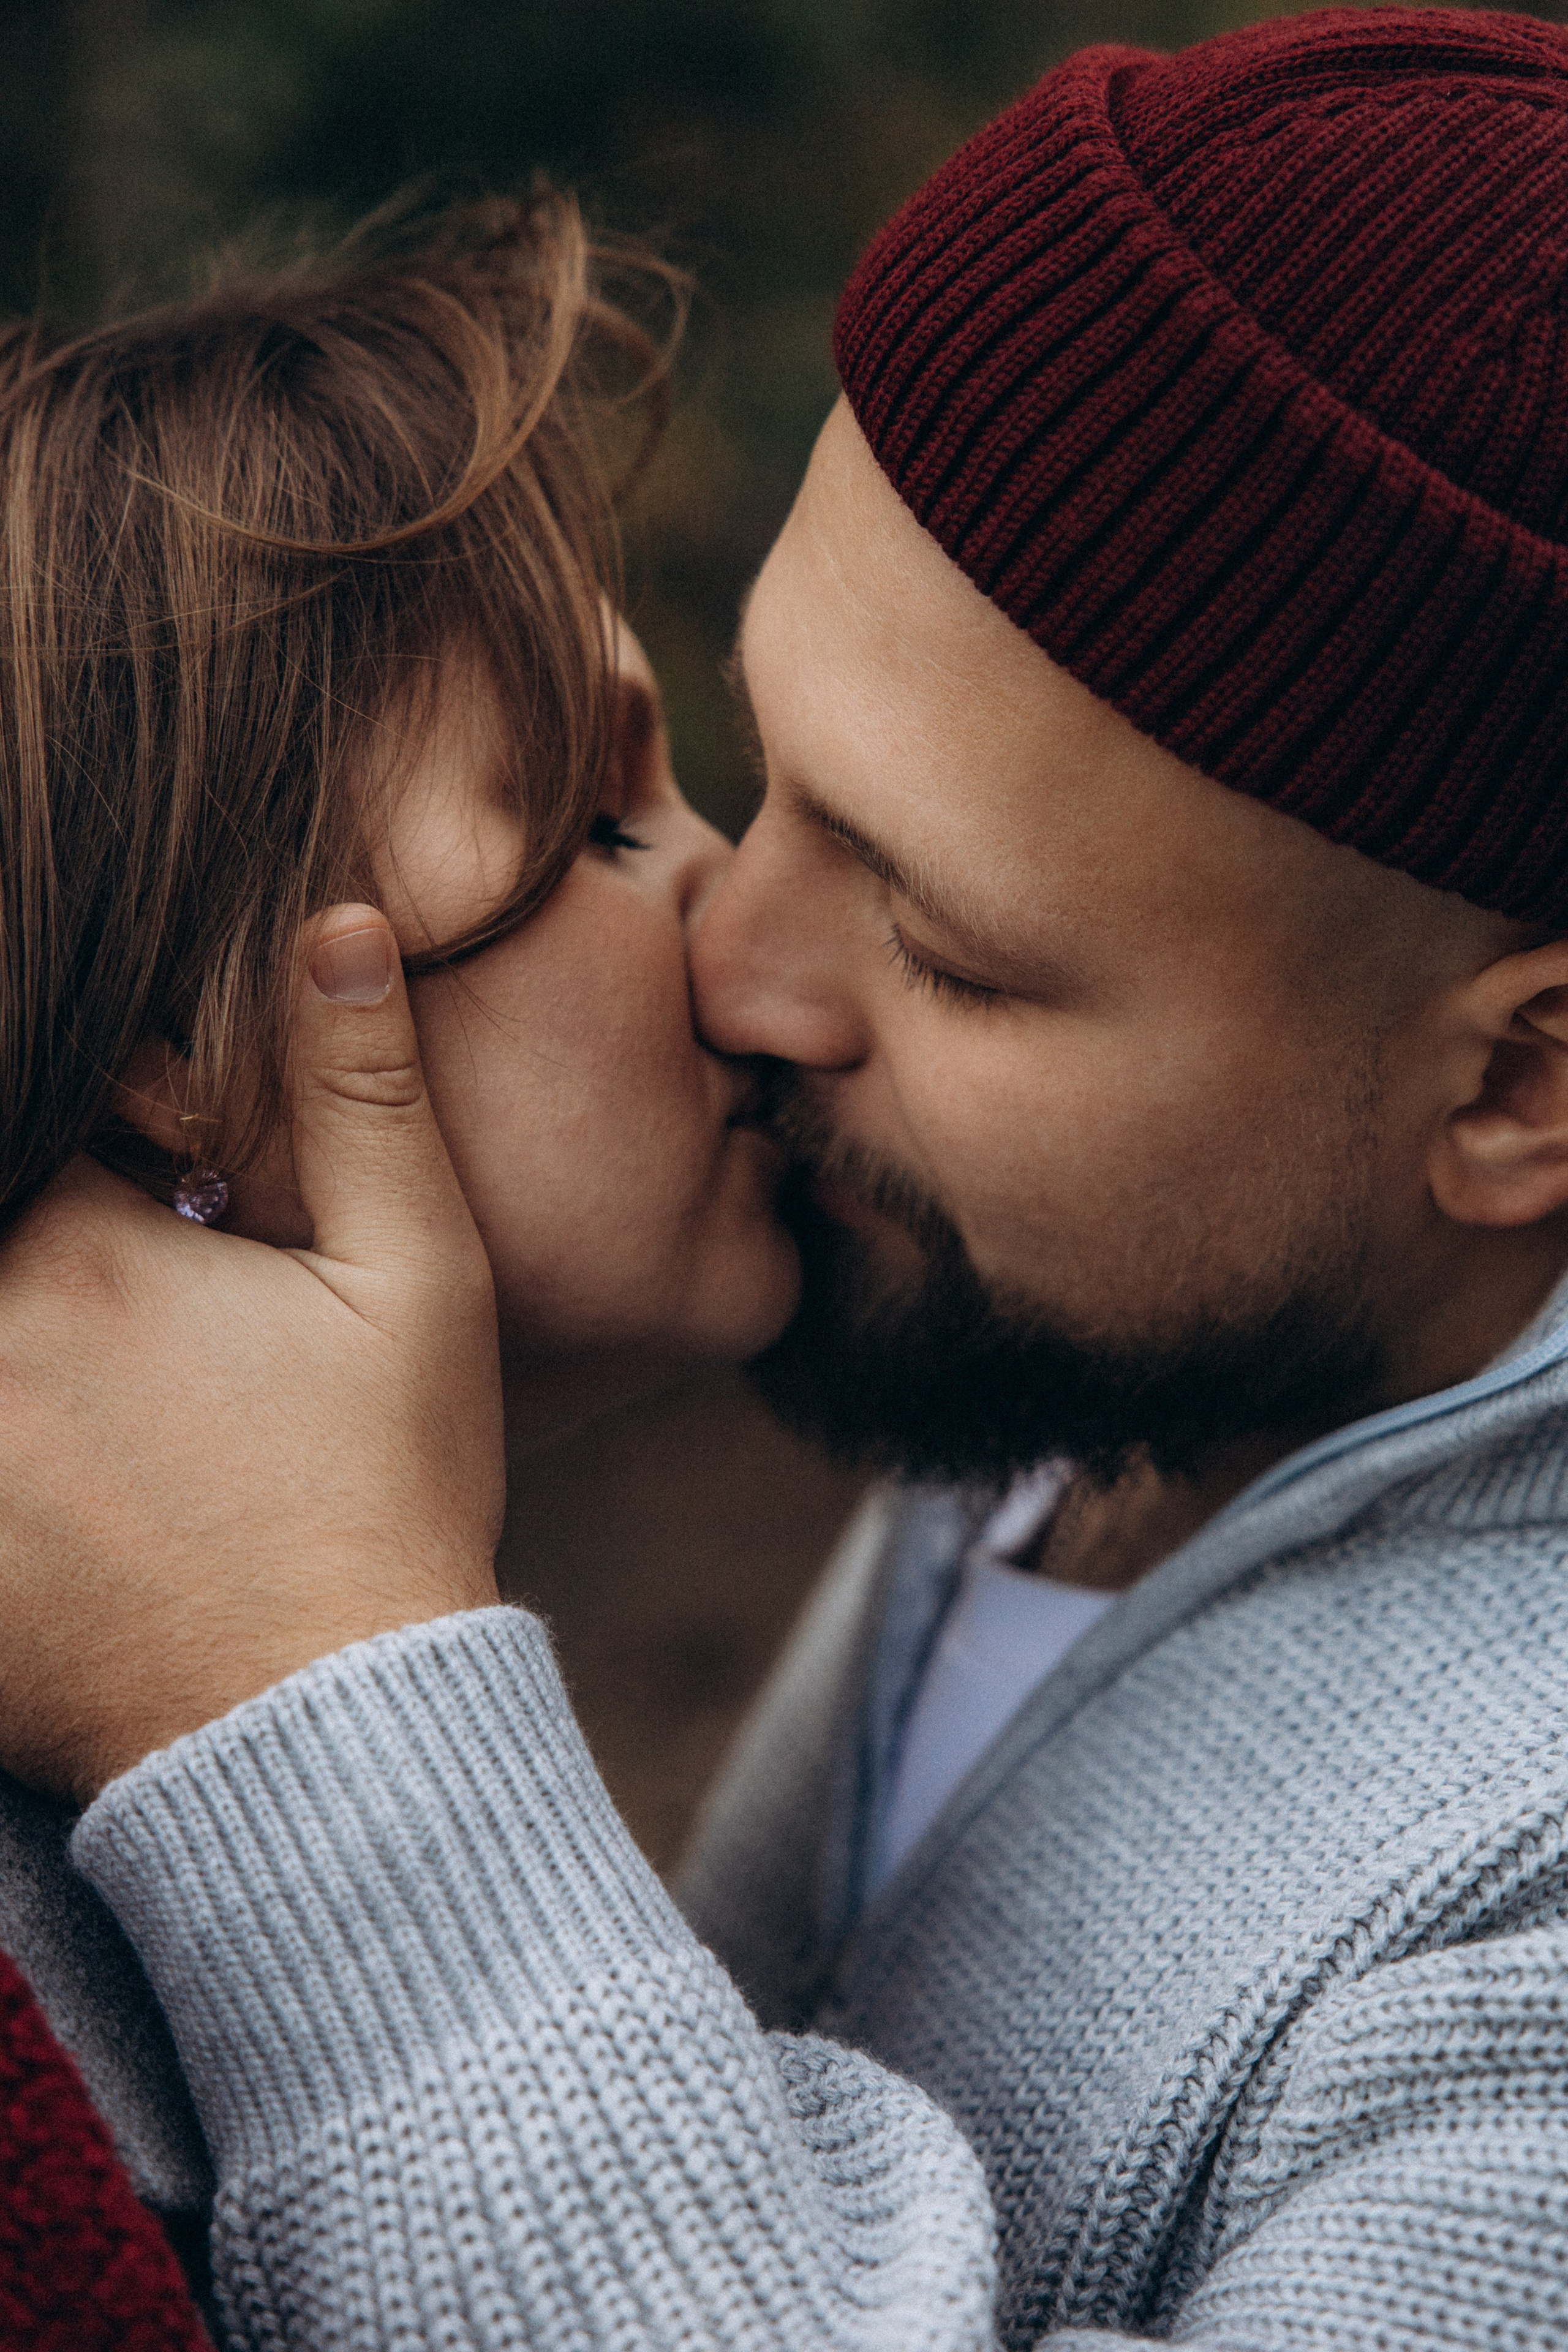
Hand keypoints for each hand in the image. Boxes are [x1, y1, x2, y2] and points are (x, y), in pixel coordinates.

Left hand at [0, 906, 505, 1803]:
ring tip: (130, 1391)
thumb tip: (340, 925)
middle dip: (57, 1221)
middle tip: (145, 1311)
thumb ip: (365, 1095)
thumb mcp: (418, 1282)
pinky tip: (78, 1475)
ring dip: (33, 1338)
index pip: (34, 1109)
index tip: (155, 1165)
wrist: (325, 1733)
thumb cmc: (385, 1495)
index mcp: (81, 1263)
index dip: (92, 1117)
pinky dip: (10, 1449)